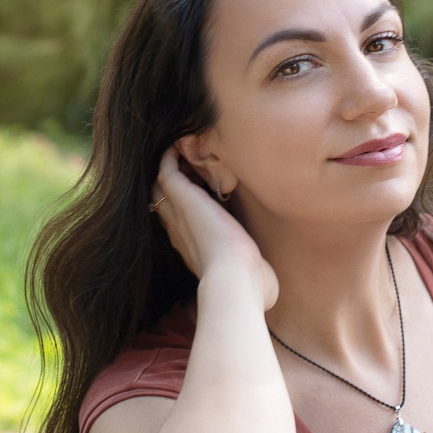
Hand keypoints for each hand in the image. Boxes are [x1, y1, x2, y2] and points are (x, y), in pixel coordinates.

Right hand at [153, 149, 277, 310]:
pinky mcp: (183, 198)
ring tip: (184, 150)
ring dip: (171, 166)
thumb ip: (254, 275)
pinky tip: (180, 144)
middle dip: (173, 183)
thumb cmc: (248, 286)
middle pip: (163, 201)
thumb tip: (270, 287)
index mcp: (194, 250)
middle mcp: (181, 232)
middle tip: (185, 164)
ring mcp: (179, 214)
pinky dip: (170, 156)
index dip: (183, 207)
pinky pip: (166, 170)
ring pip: (161, 185)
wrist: (235, 280)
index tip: (196, 192)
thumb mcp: (249, 277)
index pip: (179, 223)